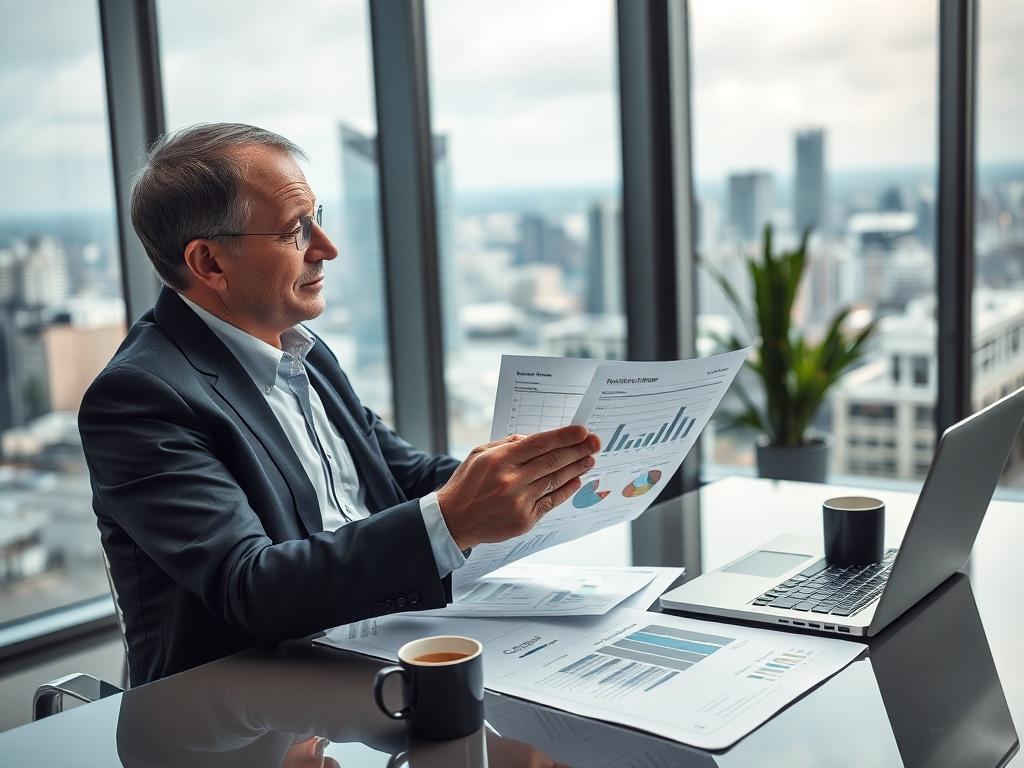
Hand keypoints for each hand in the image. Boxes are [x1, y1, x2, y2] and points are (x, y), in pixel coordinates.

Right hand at [437, 426, 600, 550]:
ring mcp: (519, 502)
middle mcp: (511, 481)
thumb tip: (534, 439)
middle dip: (577, 450)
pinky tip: (576, 480)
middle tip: (594, 443)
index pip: (539, 444)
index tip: (581, 431)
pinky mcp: (525, 520)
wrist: (454, 520)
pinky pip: (551, 502)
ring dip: (576, 469)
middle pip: (552, 462)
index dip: (563, 436)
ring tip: (590, 459)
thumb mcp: (479, 454)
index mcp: (499, 461)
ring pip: (555, 481)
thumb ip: (507, 444)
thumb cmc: (467, 484)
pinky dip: (566, 490)